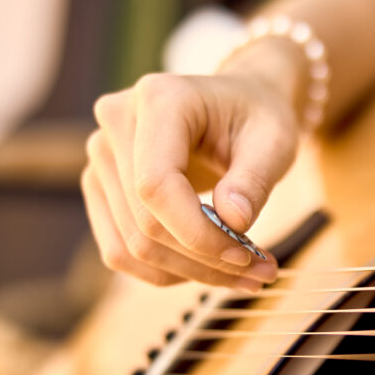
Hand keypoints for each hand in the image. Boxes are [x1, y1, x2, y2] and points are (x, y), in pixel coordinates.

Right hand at [81, 68, 298, 289]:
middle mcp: (116, 122)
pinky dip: (167, 270)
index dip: (197, 233)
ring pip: (131, 244)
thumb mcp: (273, 141)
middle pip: (144, 221)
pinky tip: (209, 269)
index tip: (246, 255)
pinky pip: (120, 249)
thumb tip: (233, 221)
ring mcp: (101, 156)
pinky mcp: (102, 186)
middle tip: (261, 273)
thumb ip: (254, 179)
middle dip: (205, 260)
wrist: (239, 105)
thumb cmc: (257, 117)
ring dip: (190, 272)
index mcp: (158, 99)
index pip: (156, 185)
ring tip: (244, 275)